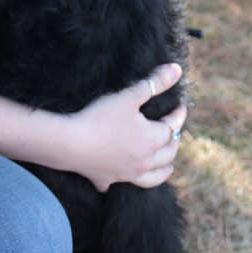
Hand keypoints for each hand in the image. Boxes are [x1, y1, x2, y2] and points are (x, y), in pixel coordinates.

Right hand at [62, 63, 186, 191]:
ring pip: (153, 177)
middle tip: (174, 132)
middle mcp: (144, 161)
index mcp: (152, 140)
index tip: (180, 107)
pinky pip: (121, 183)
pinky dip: (127, 179)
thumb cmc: (100, 117)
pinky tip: (123, 177)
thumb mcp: (129, 96)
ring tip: (168, 166)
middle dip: (174, 142)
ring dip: (163, 170)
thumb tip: (176, 70)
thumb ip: (153, 83)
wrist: (71, 143)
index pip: (172, 127)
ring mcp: (127, 173)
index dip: (178, 115)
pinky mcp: (108, 179)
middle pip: (168, 154)